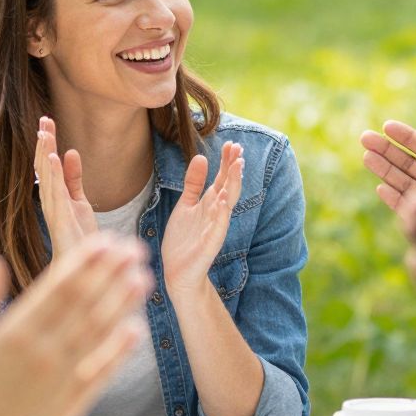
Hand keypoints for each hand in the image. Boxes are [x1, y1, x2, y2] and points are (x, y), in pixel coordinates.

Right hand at [0, 237, 148, 415]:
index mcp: (14, 335)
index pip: (58, 290)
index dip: (84, 264)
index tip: (105, 241)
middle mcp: (43, 355)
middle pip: (85, 306)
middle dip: (111, 275)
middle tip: (134, 248)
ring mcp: (61, 381)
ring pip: (98, 334)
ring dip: (122, 305)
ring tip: (142, 278)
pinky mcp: (71, 404)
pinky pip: (101, 372)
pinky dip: (119, 351)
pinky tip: (136, 329)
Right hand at [35, 115, 99, 259]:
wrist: (85, 270)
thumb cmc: (79, 237)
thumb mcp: (79, 201)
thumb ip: (74, 178)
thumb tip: (70, 152)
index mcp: (54, 195)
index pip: (47, 164)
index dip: (46, 143)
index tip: (47, 120)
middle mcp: (50, 201)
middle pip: (44, 167)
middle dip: (44, 143)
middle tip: (44, 119)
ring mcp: (54, 211)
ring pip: (47, 178)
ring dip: (45, 154)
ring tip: (45, 133)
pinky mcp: (61, 221)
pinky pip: (56, 194)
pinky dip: (53, 175)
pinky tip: (52, 159)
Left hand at [160, 141, 241, 301]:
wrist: (178, 272)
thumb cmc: (184, 239)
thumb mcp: (186, 205)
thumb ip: (194, 183)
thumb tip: (201, 157)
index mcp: (210, 203)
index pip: (222, 178)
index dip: (227, 161)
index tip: (231, 143)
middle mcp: (216, 213)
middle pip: (228, 185)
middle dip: (233, 168)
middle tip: (238, 148)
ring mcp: (215, 227)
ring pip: (227, 202)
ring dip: (233, 184)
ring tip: (237, 166)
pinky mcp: (210, 243)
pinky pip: (218, 226)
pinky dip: (222, 213)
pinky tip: (224, 200)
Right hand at [360, 114, 415, 254]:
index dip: (408, 139)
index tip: (388, 126)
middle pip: (411, 165)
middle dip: (388, 151)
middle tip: (365, 137)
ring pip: (407, 185)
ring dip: (386, 171)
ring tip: (366, 156)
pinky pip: (412, 212)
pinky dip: (396, 201)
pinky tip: (381, 189)